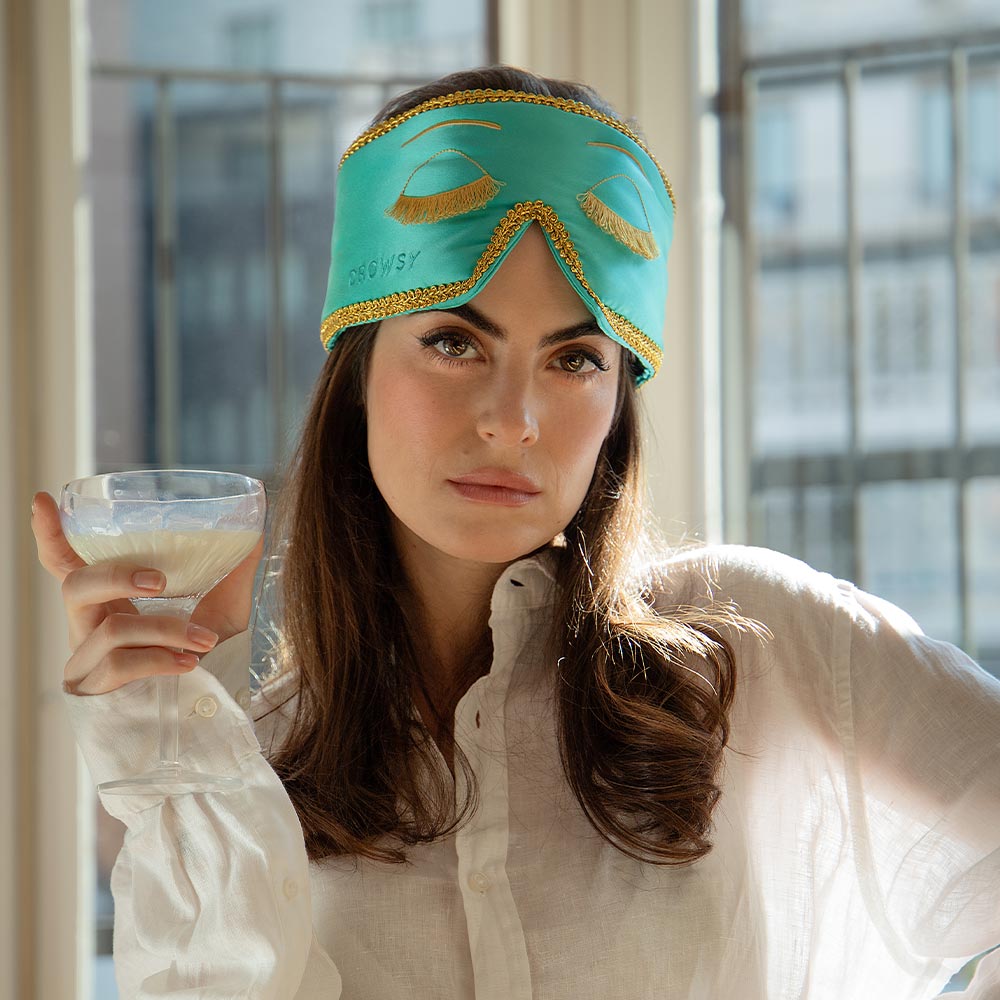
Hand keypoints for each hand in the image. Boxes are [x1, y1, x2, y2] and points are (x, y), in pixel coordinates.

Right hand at [31, 491, 263, 694]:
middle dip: (117, 576)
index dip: (52, 534)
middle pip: (76, 586)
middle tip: (161, 581)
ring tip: (205, 641)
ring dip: (165, 631)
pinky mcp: (95, 691)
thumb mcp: (222, 607)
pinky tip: (189, 664)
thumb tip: (255, 531)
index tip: (44, 500)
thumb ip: (231, 571)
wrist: (208, 708)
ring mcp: (86, 660)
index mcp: (108, 599)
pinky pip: (121, 665)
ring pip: (113, 629)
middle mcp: (87, 625)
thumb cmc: (205, 654)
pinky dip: (160, 660)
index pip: (67, 562)